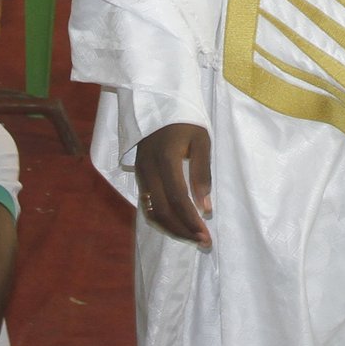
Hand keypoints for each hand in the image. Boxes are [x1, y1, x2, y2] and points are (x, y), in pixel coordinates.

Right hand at [134, 123, 212, 247]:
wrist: (158, 103)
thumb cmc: (185, 121)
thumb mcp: (201, 140)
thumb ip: (202, 173)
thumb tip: (205, 206)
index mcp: (166, 160)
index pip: (178, 199)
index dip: (191, 220)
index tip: (206, 235)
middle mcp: (149, 170)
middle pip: (163, 211)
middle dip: (183, 230)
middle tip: (202, 242)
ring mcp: (140, 174)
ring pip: (152, 211)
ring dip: (172, 228)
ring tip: (191, 237)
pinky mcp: (138, 176)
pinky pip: (147, 205)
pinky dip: (161, 218)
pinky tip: (177, 224)